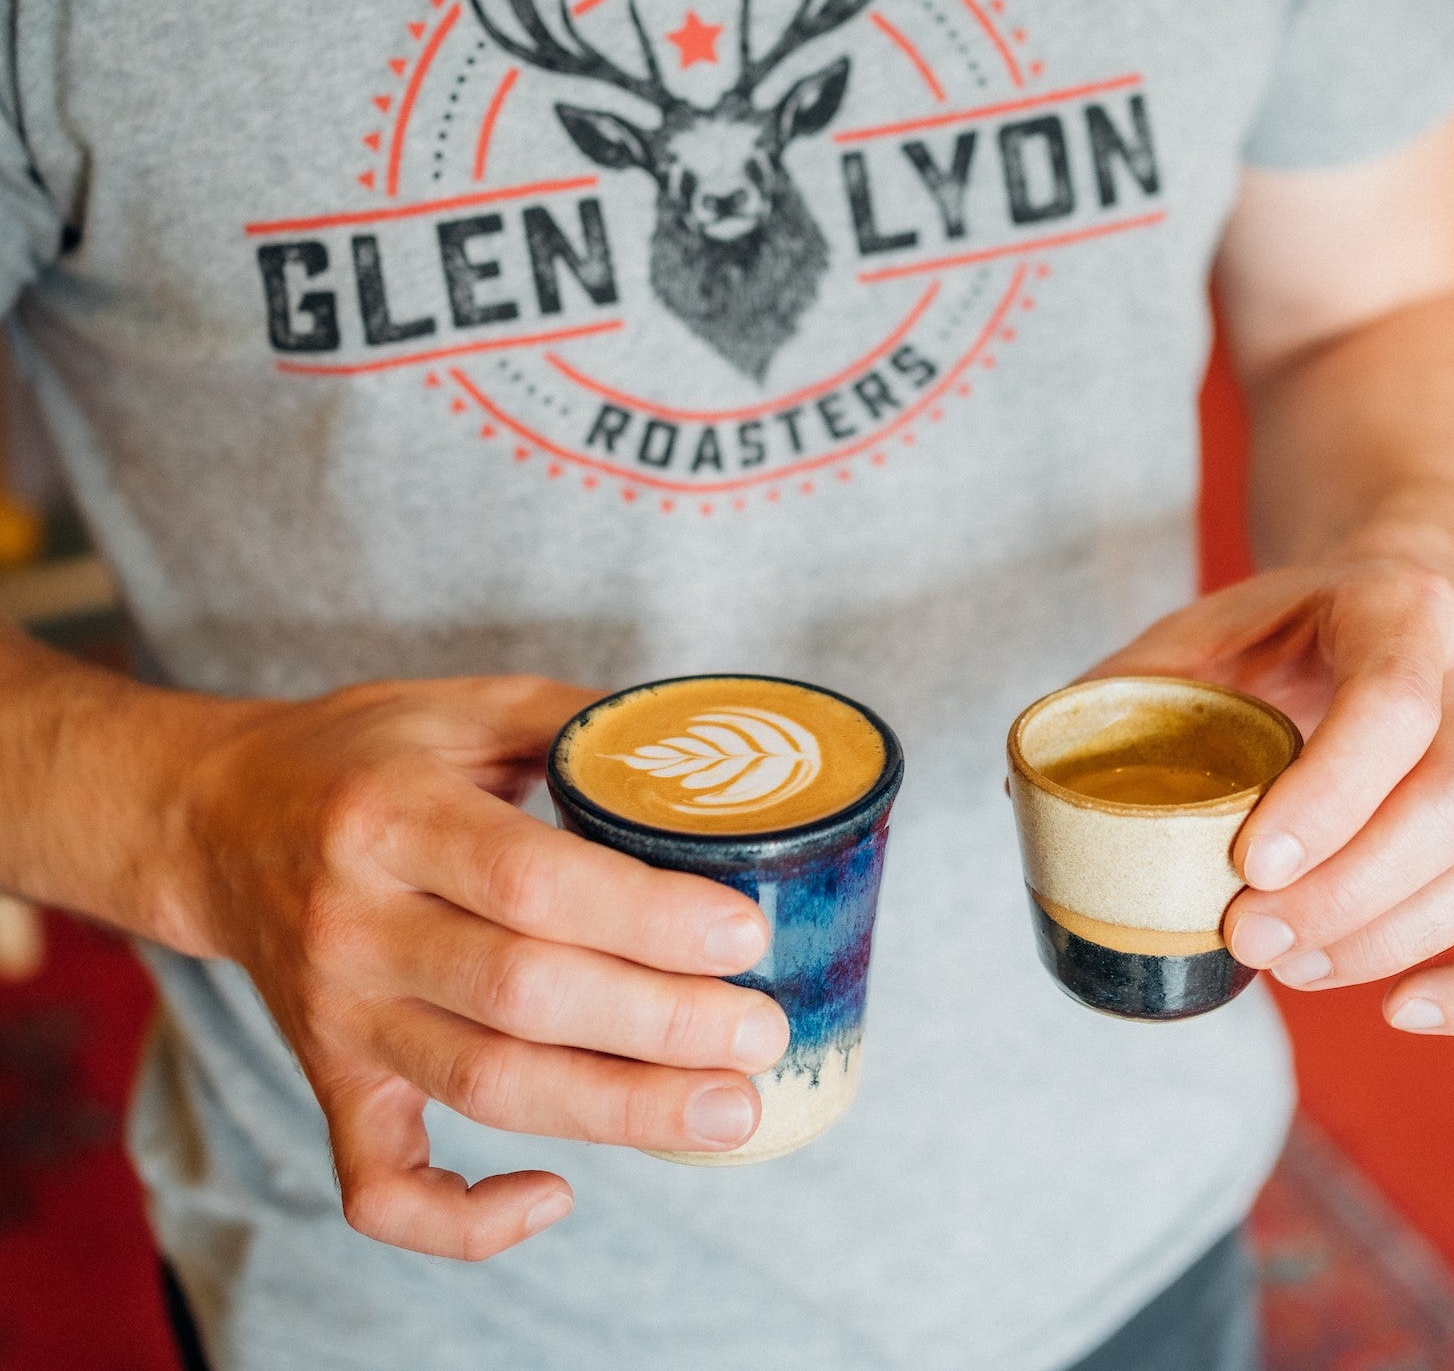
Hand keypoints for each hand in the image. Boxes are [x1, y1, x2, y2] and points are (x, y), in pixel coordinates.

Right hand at [168, 675, 788, 1259]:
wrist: (216, 822)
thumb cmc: (361, 755)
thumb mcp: (462, 705)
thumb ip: (576, 722)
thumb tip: (703, 755)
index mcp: (392, 816)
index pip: (532, 882)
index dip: (646, 917)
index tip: (744, 935)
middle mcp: (357, 923)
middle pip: (522, 995)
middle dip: (660, 1025)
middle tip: (764, 1033)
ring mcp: (338, 1015)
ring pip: (482, 1086)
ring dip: (616, 1112)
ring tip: (729, 1112)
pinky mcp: (328, 1078)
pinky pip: (378, 1182)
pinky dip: (459, 1220)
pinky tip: (555, 1197)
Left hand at [1084, 559, 1453, 1032]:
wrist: (1384, 610)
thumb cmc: (1278, 632)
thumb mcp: (1196, 628)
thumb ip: (1124, 690)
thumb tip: (1024, 784)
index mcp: (1401, 614)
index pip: (1393, 706)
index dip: (1328, 794)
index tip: (1246, 864)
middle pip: (1453, 805)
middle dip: (1344, 890)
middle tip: (1243, 934)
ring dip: (1387, 938)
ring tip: (1283, 964)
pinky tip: (1403, 1011)